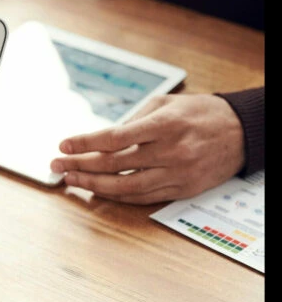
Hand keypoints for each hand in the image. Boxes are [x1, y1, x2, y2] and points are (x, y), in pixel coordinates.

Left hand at [50, 94, 244, 204]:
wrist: (244, 132)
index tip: (63, 145)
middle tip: (57, 164)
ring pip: (124, 187)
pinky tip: (97, 190)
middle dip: (79, 165)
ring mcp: (177, 173)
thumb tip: (98, 138)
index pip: (114, 138)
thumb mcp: (167, 103)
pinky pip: (141, 197)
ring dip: (92, 185)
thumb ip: (133, 120)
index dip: (84, 143)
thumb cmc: (201, 113)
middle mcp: (171, 151)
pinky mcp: (181, 189)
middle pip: (113, 165)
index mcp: (165, 125)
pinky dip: (115, 195)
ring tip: (70, 179)